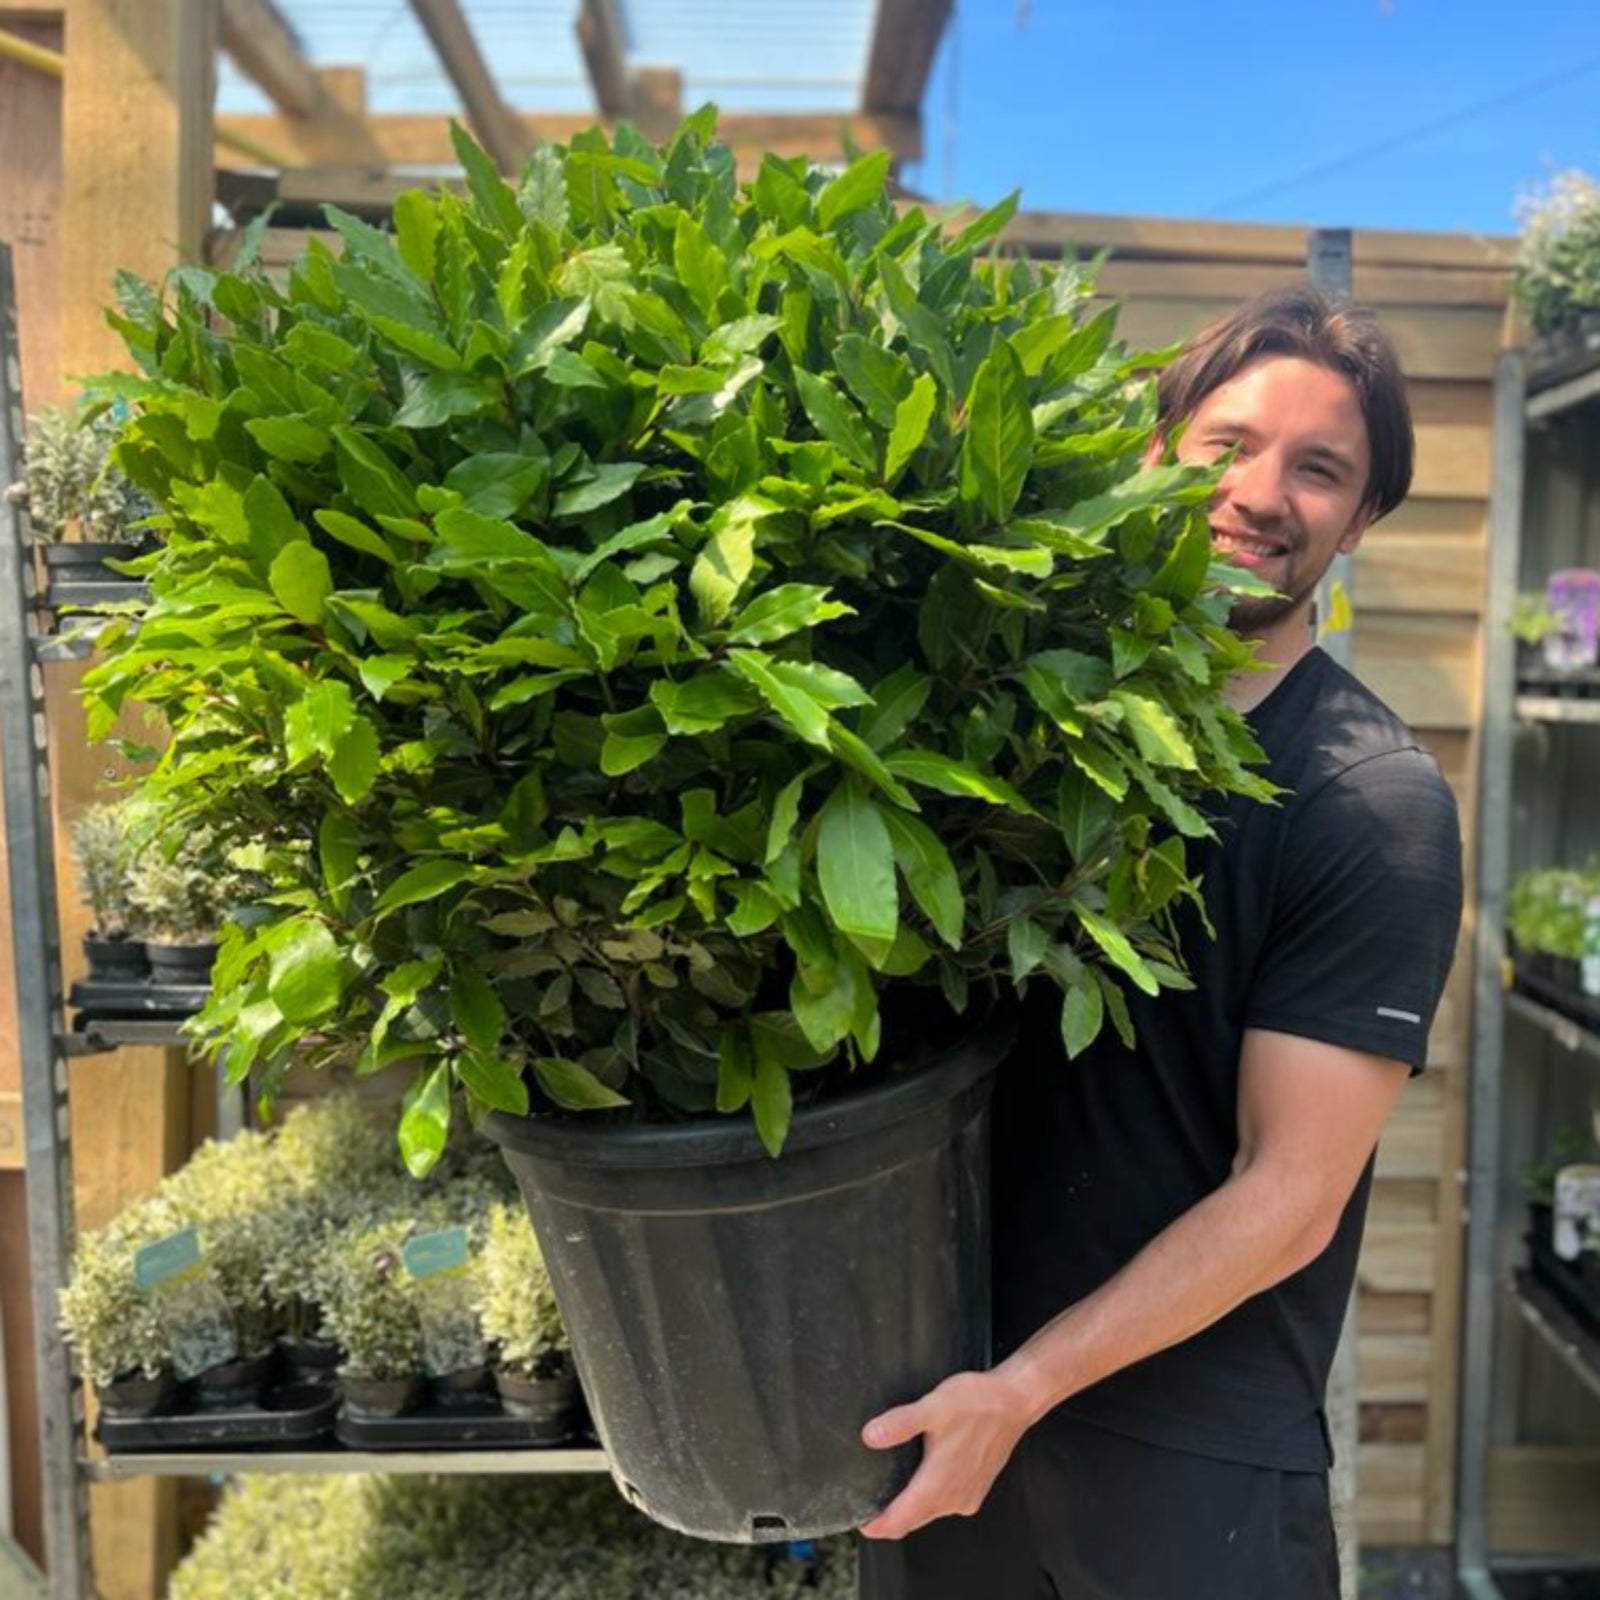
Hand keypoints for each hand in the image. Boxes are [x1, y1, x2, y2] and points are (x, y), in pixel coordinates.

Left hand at [856, 1369, 1028, 1540]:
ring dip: (912, 1509)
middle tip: (870, 1508)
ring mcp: (967, 1495)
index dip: (877, 1526)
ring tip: (893, 1493)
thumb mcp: (931, 1408)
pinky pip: (947, 1503)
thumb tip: (869, 1437)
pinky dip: (931, 1499)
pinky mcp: (977, 1488)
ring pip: (931, 1513)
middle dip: (890, 1519)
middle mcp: (953, 1498)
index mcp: (938, 1485)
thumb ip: (899, 1424)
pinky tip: (924, 1480)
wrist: (1015, 1401)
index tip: (860, 1522)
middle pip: (913, 1520)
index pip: (899, 1521)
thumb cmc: (977, 1403)